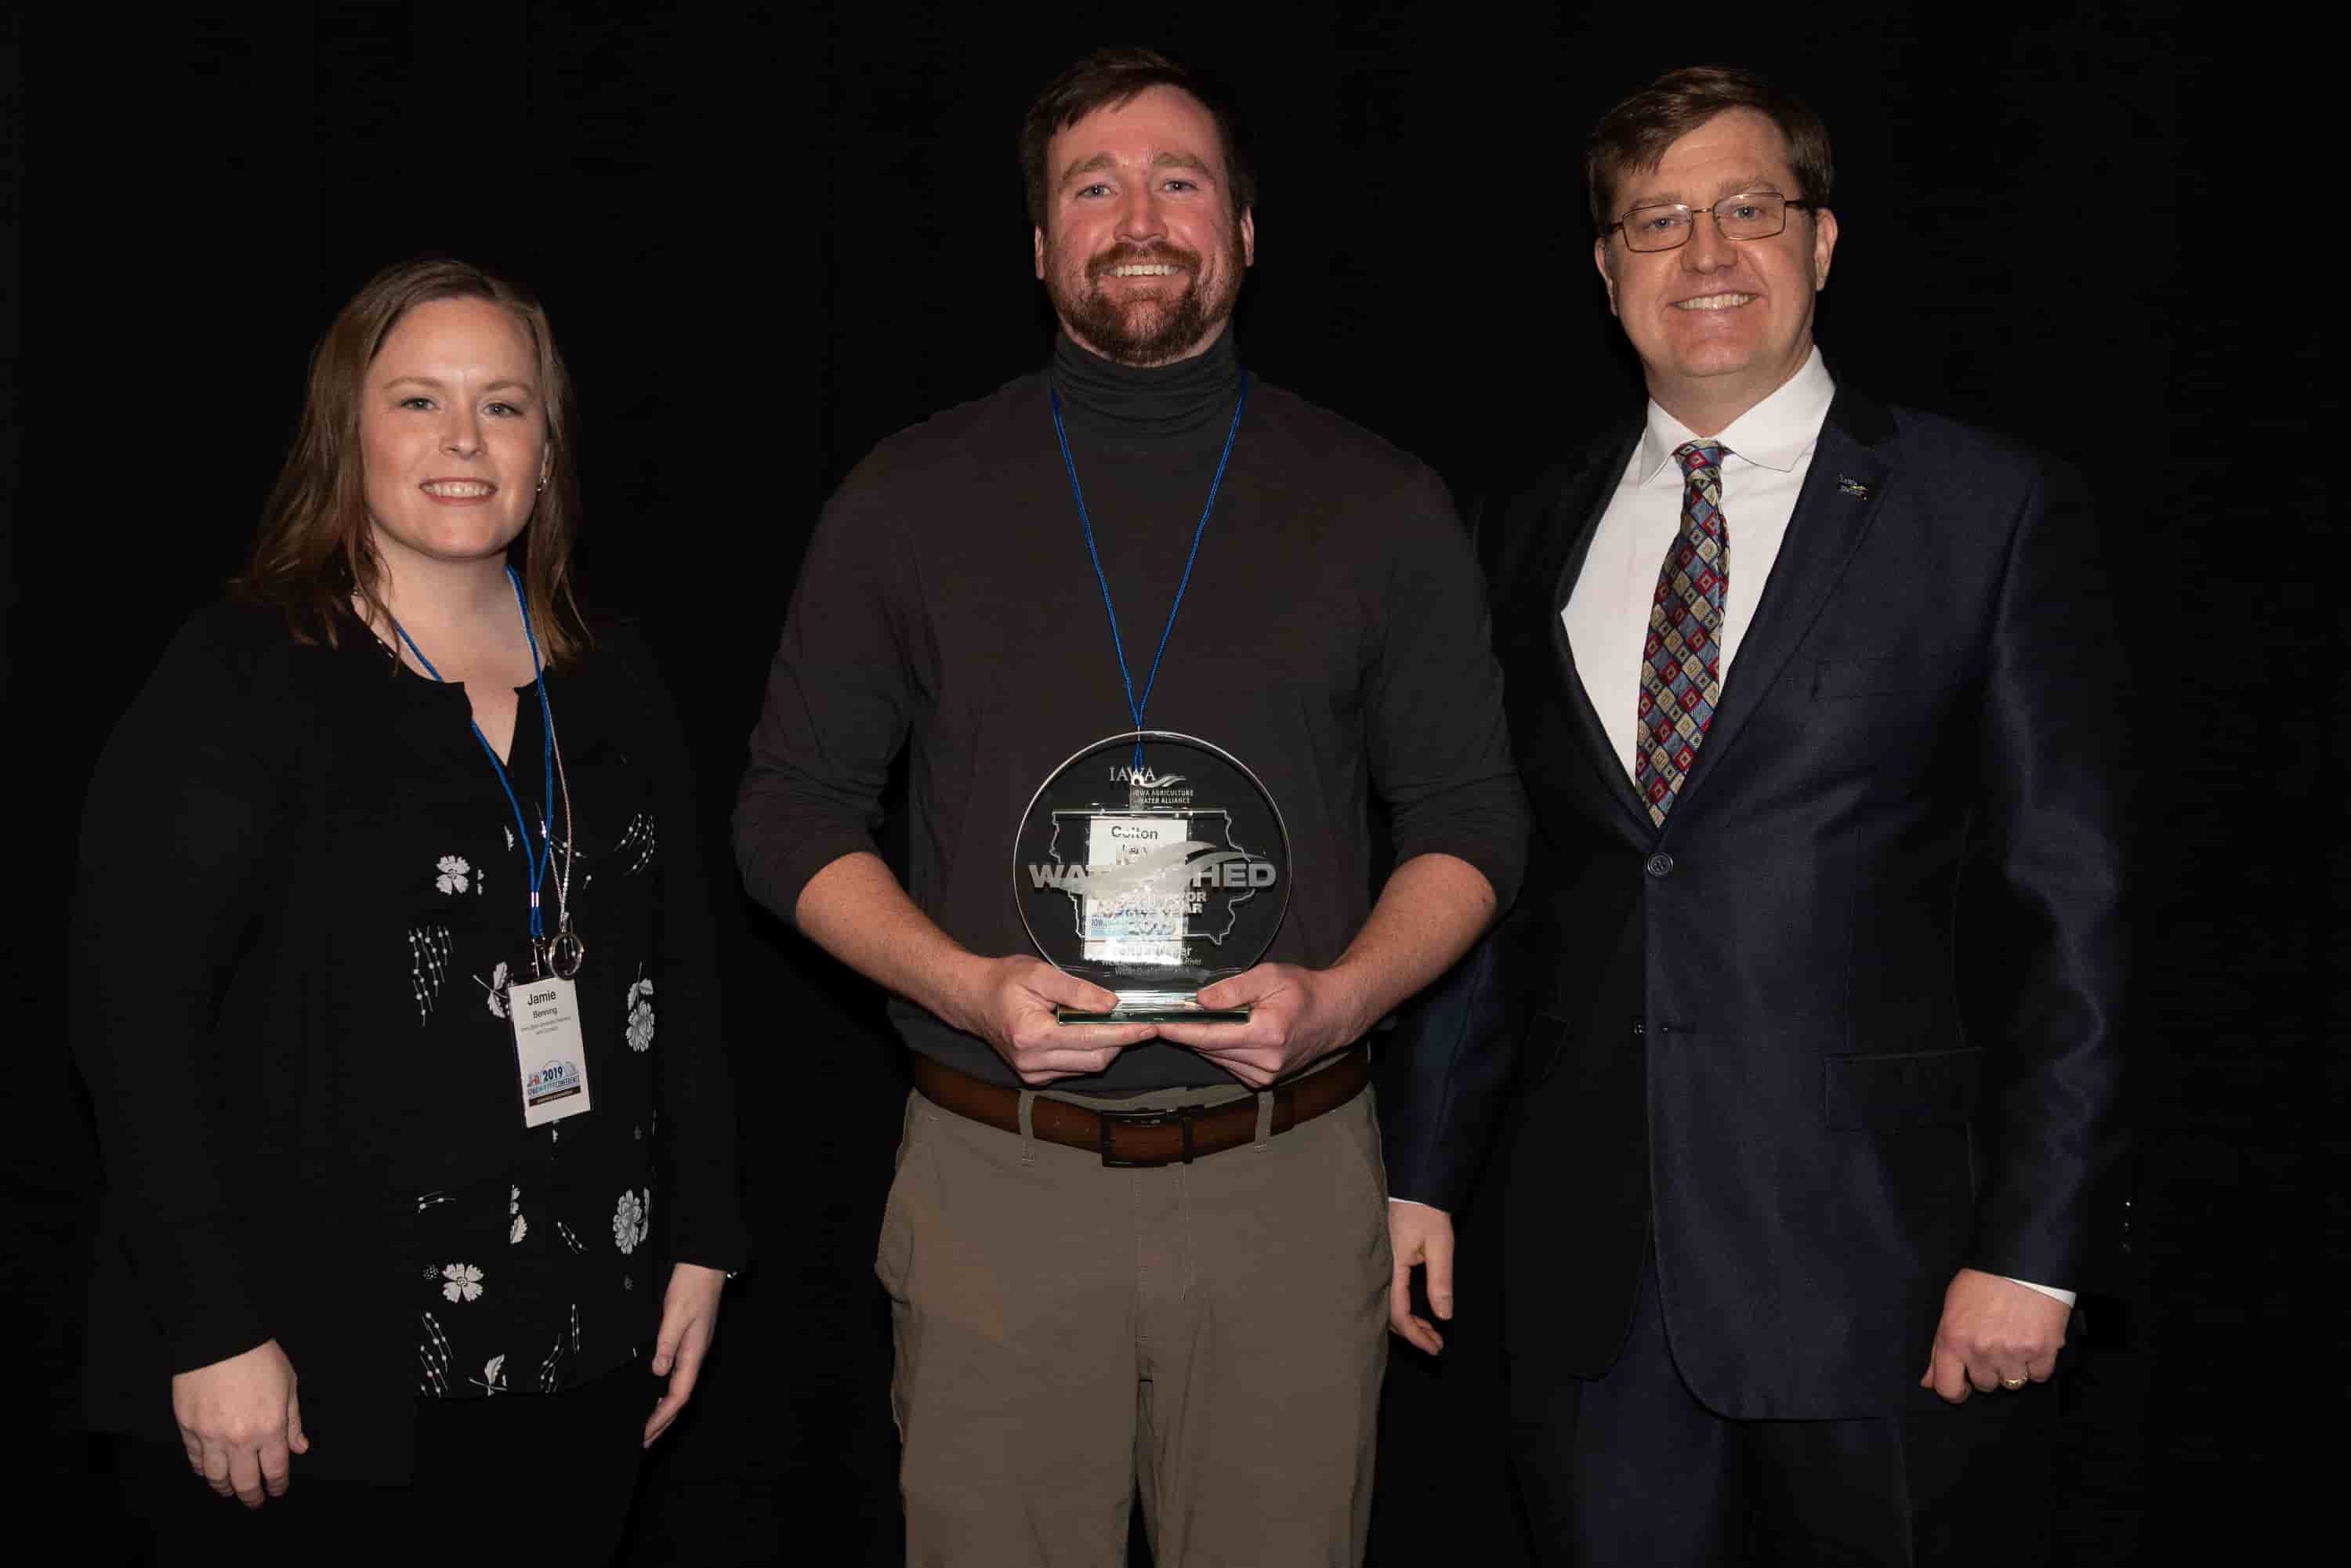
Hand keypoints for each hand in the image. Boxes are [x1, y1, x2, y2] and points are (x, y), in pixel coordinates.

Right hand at [171, 1339, 305, 1506]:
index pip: (275, 1470)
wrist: (219, 1337)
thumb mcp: (289, 1385)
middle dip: (252, 1495)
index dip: (277, 1485)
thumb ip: (294, 1421)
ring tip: (230, 1491)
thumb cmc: (260, 1357)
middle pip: (244, 1482)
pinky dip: (203, 1469)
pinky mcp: (187, 1428)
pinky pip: (195, 1460)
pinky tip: (210, 1471)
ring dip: (225, 1488)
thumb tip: (300, 1448)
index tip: (277, 1491)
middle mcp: (239, 1439)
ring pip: (216, 1477)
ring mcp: (210, 1436)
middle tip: (255, 1501)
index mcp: (270, 1429)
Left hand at [644, 1263, 728, 1446]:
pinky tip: (653, 1394)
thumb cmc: (691, 1287)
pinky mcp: (687, 1342)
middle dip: (663, 1422)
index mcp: (693, 1353)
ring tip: (647, 1427)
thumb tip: (657, 1373)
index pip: (678, 1395)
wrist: (705, 1265)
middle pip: (679, 1398)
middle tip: (644, 1443)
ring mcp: (692, 1350)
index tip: (645, 1435)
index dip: (661, 1417)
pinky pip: (675, 1376)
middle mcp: (694, 1356)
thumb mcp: (675, 1314)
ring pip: (677, 1388)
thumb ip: (665, 1344)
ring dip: (663, 1410)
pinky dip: (663, 1392)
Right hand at [949, 954, 1158, 1085]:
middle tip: (1136, 1019)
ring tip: (1109, 1021)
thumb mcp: (1039, 974)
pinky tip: (1085, 1031)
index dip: (1124, 1033)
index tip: (1149, 1027)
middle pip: (1095, 1060)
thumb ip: (1077, 990)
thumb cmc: (1003, 982)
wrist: (973, 999)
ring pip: (1088, 1067)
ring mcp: (1034, 1074)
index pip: (1091, 1039)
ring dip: (1105, 1046)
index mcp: (1033, 1036)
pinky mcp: (1036, 1077)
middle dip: (1120, 1040)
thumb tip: (1112, 1005)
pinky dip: (1088, 1051)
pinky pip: (1075, 1068)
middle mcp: (1033, 1062)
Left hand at [1154, 963, 1371, 1087]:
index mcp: (1267, 1034)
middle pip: (1209, 1049)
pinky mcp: (1263, 1081)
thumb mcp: (1269, 976)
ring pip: (1216, 1058)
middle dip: (1187, 1031)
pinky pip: (1227, 1064)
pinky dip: (1219, 1048)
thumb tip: (1199, 1001)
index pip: (1210, 1036)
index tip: (1155, 1024)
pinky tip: (1226, 1031)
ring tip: (1200, 1017)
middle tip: (1169, 1012)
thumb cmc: (1303, 991)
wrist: (1333, 1015)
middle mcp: (1265, 1061)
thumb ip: (1233, 988)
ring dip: (1204, 1040)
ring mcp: (1265, 1075)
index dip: (1179, 1030)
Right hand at [1387, 1201, 1454, 1354]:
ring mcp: (1380, 1267)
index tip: (1434, 1347)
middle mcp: (1380, 1270)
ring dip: (1408, 1323)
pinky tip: (1417, 1314)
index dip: (1416, 1334)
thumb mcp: (1440, 1245)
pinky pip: (1388, 1295)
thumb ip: (1440, 1281)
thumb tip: (1444, 1315)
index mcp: (1391, 1266)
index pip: (1398, 1312)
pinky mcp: (1384, 1263)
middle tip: (1435, 1344)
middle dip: (1413, 1334)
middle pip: (1389, 1315)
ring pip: (1387, 1306)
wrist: (1413, 1187)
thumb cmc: (1425, 1212)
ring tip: (1430, 1333)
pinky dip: (1402, 1309)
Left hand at [1919, 1266, 2069, 1402]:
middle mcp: (1981, 1350)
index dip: (1956, 1390)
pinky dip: (2037, 1364)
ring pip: (2012, 1383)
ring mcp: (2013, 1352)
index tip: (1963, 1384)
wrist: (2022, 1261)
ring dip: (2013, 1367)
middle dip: (1988, 1369)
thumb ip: (1939, 1349)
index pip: (1947, 1389)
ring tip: (2014, 1340)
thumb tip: (1928, 1382)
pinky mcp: (2043, 1351)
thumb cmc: (1983, 1281)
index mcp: (1953, 1339)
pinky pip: (2039, 1376)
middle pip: (1985, 1385)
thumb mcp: (1951, 1308)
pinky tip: (2032, 1342)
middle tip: (1994, 1344)